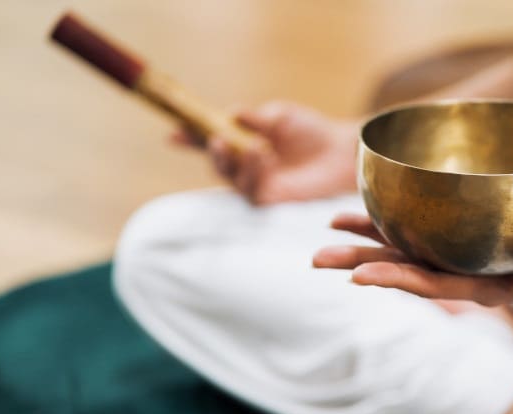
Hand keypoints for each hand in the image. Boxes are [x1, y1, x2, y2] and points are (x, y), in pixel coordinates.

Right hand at [175, 101, 359, 204]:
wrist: (340, 152)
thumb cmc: (311, 132)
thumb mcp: (279, 117)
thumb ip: (253, 118)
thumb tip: (229, 114)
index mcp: (243, 143)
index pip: (211, 141)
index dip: (190, 139)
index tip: (172, 134)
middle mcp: (245, 166)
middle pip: (217, 164)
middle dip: (212, 153)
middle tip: (217, 140)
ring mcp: (256, 185)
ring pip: (232, 178)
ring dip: (238, 161)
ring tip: (257, 146)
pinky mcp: (270, 201)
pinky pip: (251, 190)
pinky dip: (253, 171)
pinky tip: (264, 155)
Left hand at [312, 214, 512, 307]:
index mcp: (486, 288)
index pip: (433, 285)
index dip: (396, 279)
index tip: (358, 277)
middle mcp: (466, 272)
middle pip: (406, 268)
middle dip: (362, 262)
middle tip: (316, 258)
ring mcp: (464, 255)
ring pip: (407, 247)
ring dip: (367, 240)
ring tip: (329, 229)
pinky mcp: (470, 235)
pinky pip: (425, 227)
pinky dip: (395, 218)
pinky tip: (367, 207)